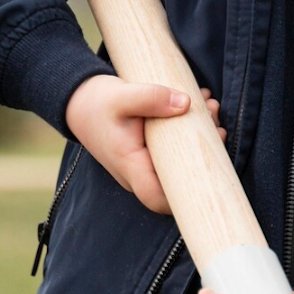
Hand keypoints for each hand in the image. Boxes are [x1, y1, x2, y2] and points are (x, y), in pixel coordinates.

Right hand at [64, 76, 223, 213]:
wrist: (79, 102)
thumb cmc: (98, 102)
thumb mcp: (122, 95)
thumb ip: (152, 98)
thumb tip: (186, 104)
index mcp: (130, 165)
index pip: (157, 198)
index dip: (186, 196)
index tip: (211, 166)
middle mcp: (138, 172)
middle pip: (178, 179)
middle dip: (205, 152)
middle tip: (214, 115)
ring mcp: (144, 165)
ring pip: (180, 163)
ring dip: (201, 136)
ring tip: (210, 105)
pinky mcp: (149, 155)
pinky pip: (175, 152)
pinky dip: (190, 131)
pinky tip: (200, 106)